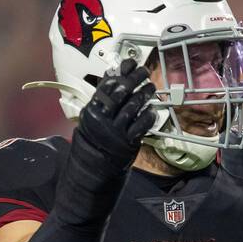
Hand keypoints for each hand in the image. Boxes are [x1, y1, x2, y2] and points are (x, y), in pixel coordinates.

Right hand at [55, 60, 156, 226]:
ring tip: (150, 87)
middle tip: (144, 72)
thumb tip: (112, 80)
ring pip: (132, 107)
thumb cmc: (92, 148)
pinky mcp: (127, 144)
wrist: (90, 177)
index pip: (107, 86)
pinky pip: (140, 126)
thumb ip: (102, 103)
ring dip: (144, 95)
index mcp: (91, 112)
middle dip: (134, 79)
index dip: (121, 73)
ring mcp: (115, 132)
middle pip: (121, 93)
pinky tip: (152, 109)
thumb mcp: (91, 122)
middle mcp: (102, 120)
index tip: (130, 64)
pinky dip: (147, 116)